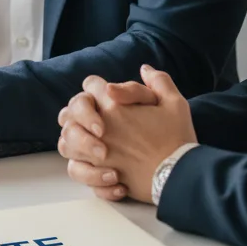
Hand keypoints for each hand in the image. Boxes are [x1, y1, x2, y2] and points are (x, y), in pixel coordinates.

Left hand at [61, 65, 195, 203]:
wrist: (181, 176)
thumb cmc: (177, 139)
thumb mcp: (175, 103)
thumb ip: (158, 81)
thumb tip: (144, 69)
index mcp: (113, 106)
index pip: (90, 84)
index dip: (97, 87)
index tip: (107, 95)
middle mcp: (98, 128)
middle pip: (69, 112)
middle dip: (79, 113)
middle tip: (94, 120)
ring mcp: (95, 154)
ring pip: (65, 143)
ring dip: (75, 141)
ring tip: (92, 143)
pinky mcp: (98, 176)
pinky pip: (76, 170)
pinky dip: (84, 169)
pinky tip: (102, 168)